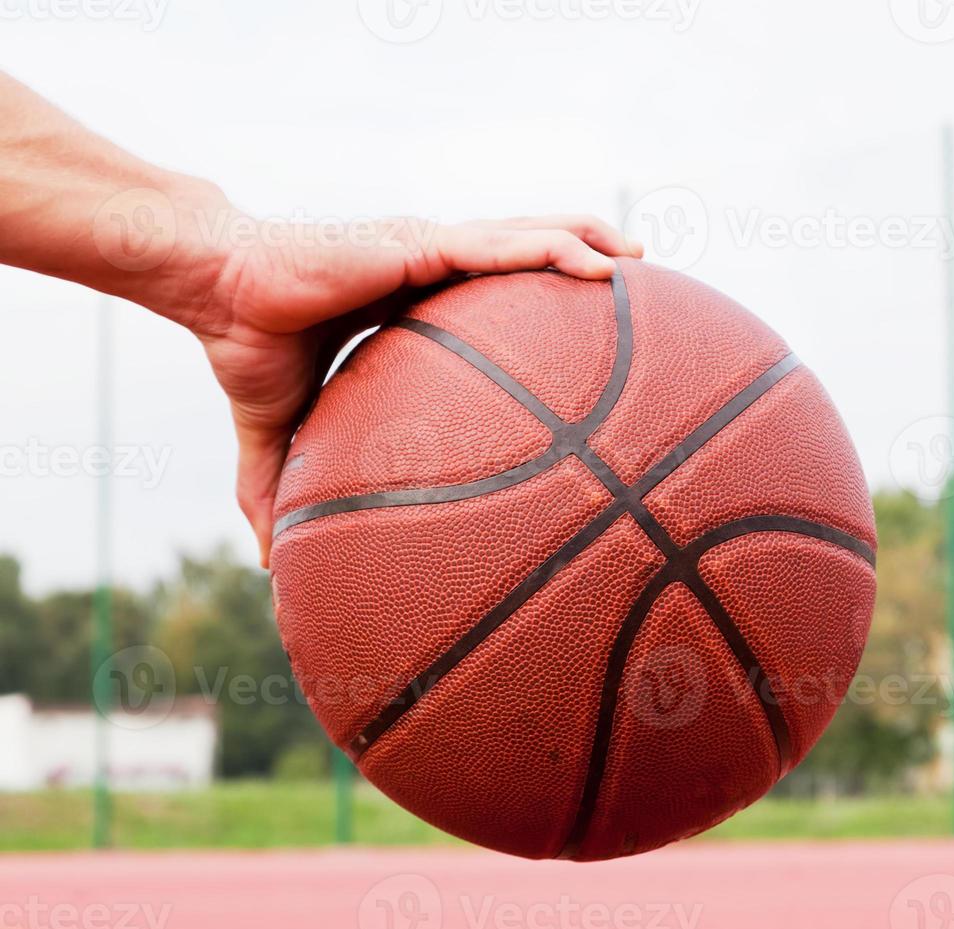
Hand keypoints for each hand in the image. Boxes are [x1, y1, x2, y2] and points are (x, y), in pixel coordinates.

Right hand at [168, 197, 642, 567]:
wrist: (213, 295)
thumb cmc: (246, 349)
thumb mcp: (276, 433)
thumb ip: (281, 491)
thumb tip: (268, 567)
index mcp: (412, 301)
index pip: (489, 295)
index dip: (536, 299)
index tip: (587, 334)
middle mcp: (432, 268)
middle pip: (524, 257)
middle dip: (582, 263)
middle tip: (640, 292)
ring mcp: (433, 249)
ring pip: (529, 238)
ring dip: (588, 242)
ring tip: (643, 260)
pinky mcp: (424, 242)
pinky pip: (506, 245)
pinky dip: (558, 249)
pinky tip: (604, 264)